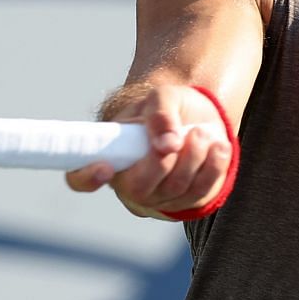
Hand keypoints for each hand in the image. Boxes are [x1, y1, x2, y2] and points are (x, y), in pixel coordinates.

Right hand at [63, 84, 232, 218]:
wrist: (197, 117)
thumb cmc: (168, 109)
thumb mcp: (161, 98)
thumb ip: (160, 114)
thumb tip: (168, 144)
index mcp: (109, 157)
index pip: (80, 178)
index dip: (87, 178)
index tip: (105, 167)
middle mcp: (129, 184)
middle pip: (139, 189)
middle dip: (164, 162)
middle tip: (184, 134)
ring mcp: (159, 198)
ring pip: (175, 189)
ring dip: (194, 156)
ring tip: (202, 131)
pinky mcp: (189, 202)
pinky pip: (202, 193)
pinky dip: (214, 166)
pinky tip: (218, 146)